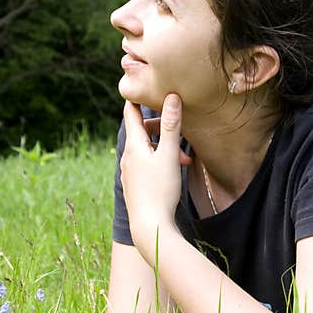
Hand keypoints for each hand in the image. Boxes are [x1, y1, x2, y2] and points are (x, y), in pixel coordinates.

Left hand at [120, 94, 189, 265]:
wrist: (150, 227)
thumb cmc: (161, 190)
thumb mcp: (169, 155)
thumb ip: (171, 125)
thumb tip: (171, 96)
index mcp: (133, 146)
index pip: (131, 112)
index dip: (138, 98)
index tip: (144, 85)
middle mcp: (127, 157)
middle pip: (142, 132)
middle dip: (162, 129)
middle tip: (181, 131)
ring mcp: (129, 172)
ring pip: (147, 150)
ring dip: (166, 149)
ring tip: (185, 161)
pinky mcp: (135, 185)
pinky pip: (147, 165)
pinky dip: (160, 162)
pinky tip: (173, 173)